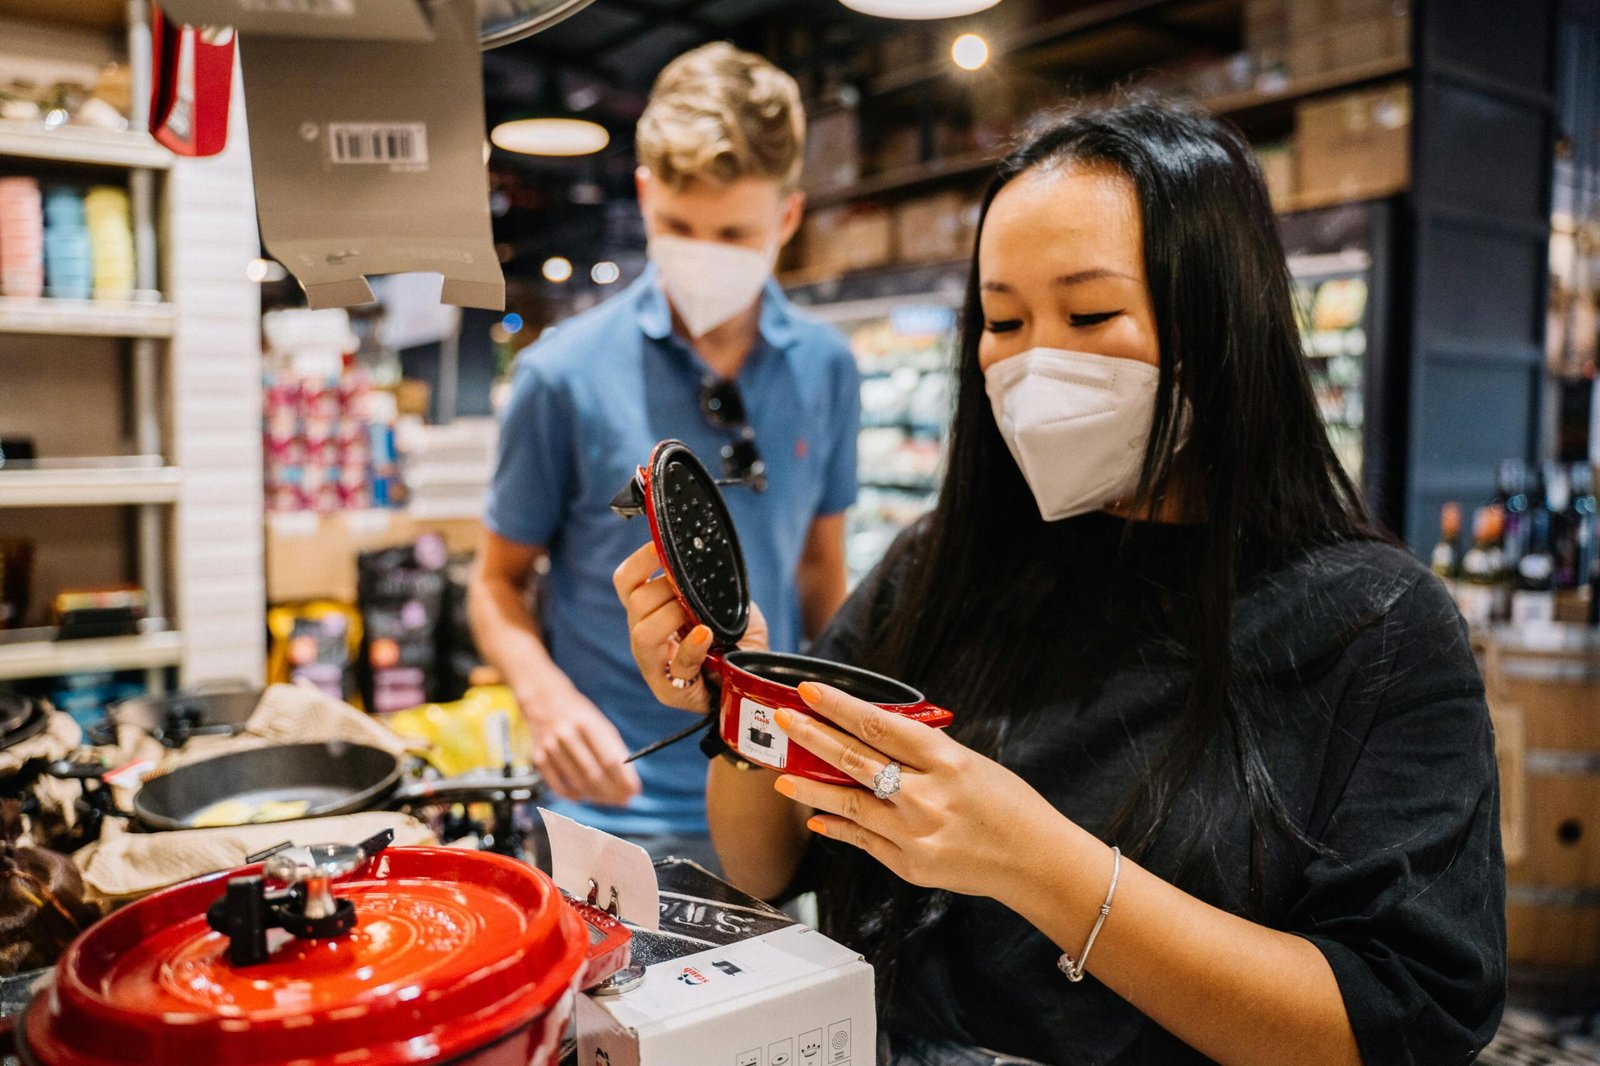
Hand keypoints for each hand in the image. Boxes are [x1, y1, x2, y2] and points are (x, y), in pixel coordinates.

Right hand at [519, 682, 640, 806]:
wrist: (544, 700)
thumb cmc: (580, 715)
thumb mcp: (601, 724)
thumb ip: (614, 750)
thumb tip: (628, 782)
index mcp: (588, 724)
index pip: (609, 759)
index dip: (623, 779)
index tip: (634, 792)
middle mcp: (568, 736)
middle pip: (593, 774)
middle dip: (612, 792)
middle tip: (624, 801)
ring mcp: (551, 747)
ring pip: (577, 783)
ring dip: (597, 796)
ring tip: (609, 800)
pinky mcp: (539, 758)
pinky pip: (558, 786)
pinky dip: (573, 796)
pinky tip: (585, 797)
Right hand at [612, 541, 769, 713]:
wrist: (753, 677)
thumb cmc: (735, 637)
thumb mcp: (723, 601)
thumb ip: (710, 583)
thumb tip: (704, 555)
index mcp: (649, 612)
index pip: (626, 582)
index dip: (639, 561)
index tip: (660, 547)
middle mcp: (644, 636)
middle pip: (635, 603)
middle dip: (666, 588)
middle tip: (693, 592)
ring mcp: (654, 666)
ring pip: (643, 634)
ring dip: (672, 616)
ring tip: (697, 617)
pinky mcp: (672, 691)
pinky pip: (677, 666)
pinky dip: (692, 647)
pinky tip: (706, 635)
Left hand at [770, 682, 1067, 901]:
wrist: (1037, 863)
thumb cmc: (1011, 807)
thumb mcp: (973, 764)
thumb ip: (926, 753)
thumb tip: (879, 736)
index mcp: (947, 761)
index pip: (880, 725)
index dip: (840, 706)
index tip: (810, 691)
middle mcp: (926, 796)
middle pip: (856, 760)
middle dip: (813, 737)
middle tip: (783, 720)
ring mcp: (915, 833)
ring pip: (849, 803)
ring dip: (810, 787)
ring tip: (781, 775)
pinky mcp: (910, 865)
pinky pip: (863, 841)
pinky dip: (837, 827)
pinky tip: (815, 817)